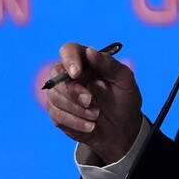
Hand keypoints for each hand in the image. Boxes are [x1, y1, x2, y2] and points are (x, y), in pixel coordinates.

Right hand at [45, 43, 142, 163]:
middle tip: (91, 102)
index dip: (69, 59)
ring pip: (54, 97)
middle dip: (73, 92)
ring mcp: (62, 94)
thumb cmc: (124, 99)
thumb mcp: (124, 80)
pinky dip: (75, 122)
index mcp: (86, 61)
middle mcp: (70, 75)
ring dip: (77, 110)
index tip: (77, 73)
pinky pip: (57, 116)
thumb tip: (90, 52)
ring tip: (96, 115)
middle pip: (57, 76)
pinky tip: (90, 126)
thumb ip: (108, 64)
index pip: (69, 50)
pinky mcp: (58, 113)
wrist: (122, 128)